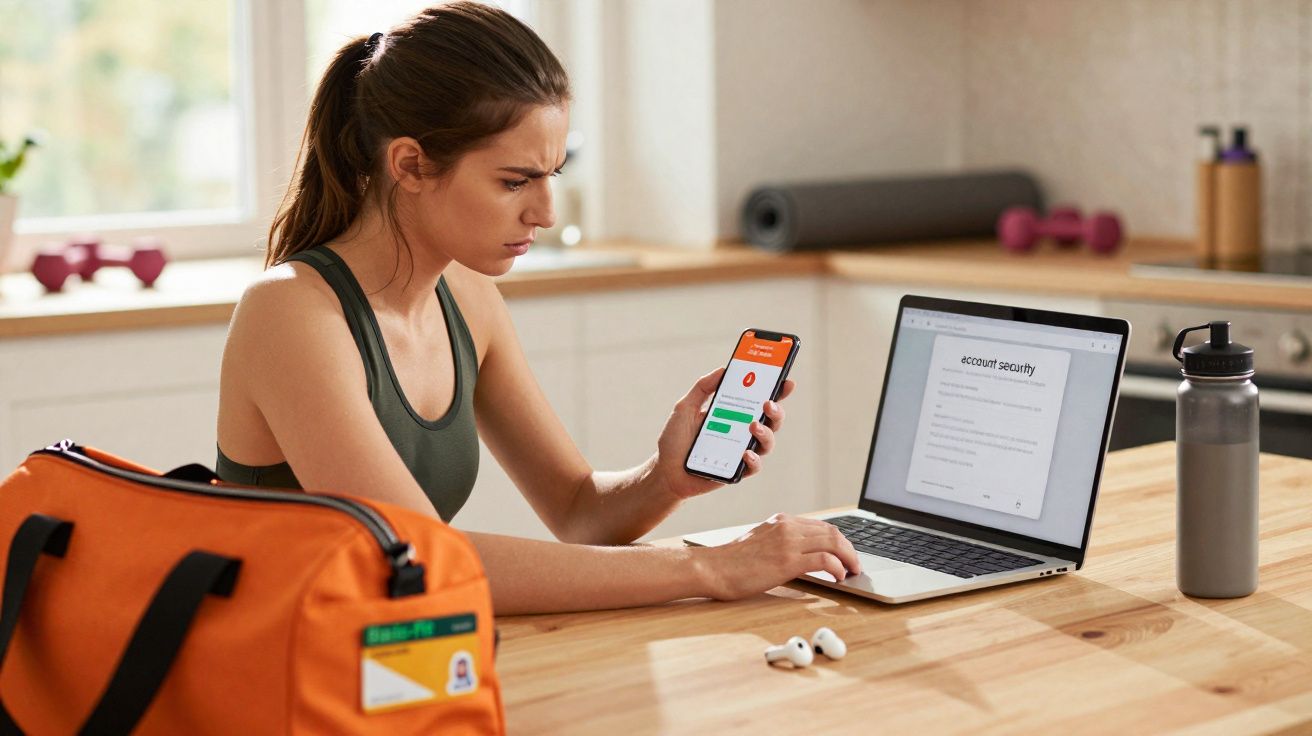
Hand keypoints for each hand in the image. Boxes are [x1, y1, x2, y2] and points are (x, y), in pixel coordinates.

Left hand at [653, 367, 795, 500]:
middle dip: (776, 410)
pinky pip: (753, 466)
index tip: (786, 381)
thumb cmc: (675, 439)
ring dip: (766, 432)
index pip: (759, 400)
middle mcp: (742, 432)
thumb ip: (703, 387)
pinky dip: (753, 459)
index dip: (777, 391)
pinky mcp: (736, 472)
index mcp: (734, 414)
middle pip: (771, 420)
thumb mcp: (685, 407)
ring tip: (754, 425)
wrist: (664, 470)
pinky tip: (746, 453)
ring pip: (767, 442)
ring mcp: (741, 452)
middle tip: (768, 403)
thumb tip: (723, 369)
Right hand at [700, 514, 861, 599]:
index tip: (846, 554)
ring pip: (833, 542)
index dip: (840, 541)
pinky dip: (837, 568)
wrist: (714, 568)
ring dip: (848, 558)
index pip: (822, 526)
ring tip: (851, 571)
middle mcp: (787, 526)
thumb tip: (805, 555)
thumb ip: (782, 542)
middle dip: (849, 549)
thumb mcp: (761, 542)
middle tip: (854, 564)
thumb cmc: (733, 561)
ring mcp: (788, 542)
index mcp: (781, 521)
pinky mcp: (787, 560)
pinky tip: (838, 577)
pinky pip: (824, 560)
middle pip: (833, 531)